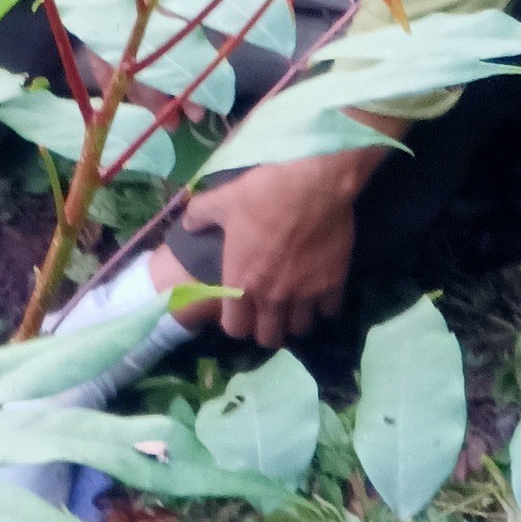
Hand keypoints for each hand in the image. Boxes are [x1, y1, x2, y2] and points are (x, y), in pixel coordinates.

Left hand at [171, 142, 391, 348]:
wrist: (314, 184)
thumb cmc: (264, 193)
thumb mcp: (223, 199)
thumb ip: (200, 215)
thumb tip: (187, 223)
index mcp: (242, 281)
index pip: (235, 329)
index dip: (235, 322)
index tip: (240, 310)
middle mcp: (272, 297)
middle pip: (269, 338)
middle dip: (267, 328)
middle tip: (268, 311)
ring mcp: (305, 294)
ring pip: (300, 329)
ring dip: (295, 320)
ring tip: (294, 304)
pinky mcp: (333, 285)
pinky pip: (328, 311)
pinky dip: (323, 306)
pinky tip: (319, 291)